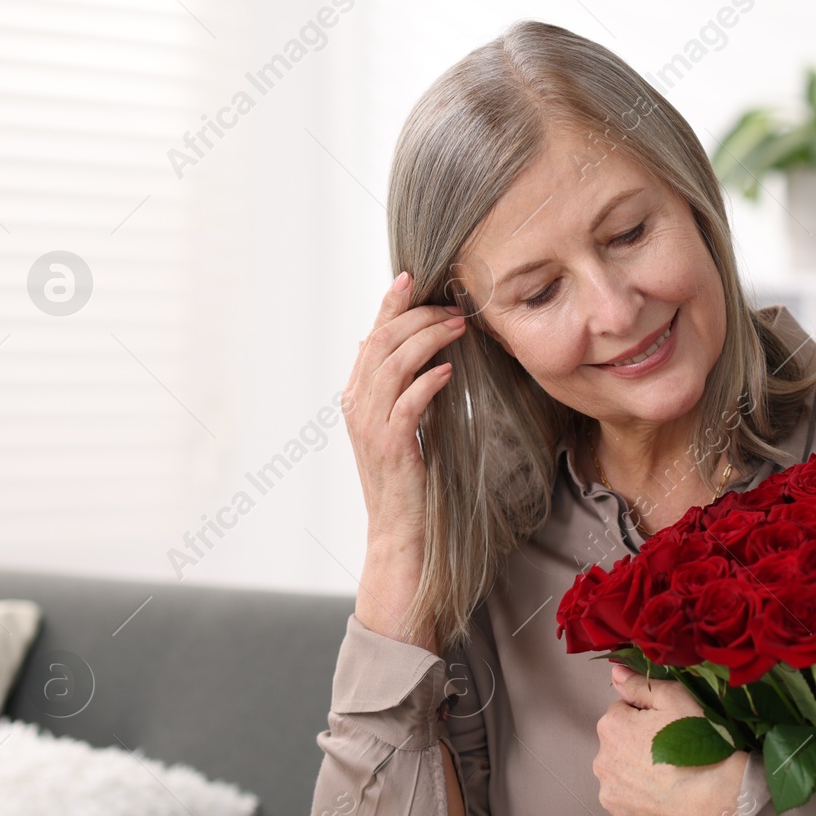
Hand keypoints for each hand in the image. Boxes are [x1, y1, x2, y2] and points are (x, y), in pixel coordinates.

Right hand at [342, 270, 466, 645]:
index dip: (389, 304)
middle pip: (380, 343)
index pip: (371, 337)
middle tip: (453, 306)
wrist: (401, 539)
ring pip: (391, 366)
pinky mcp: (391, 450)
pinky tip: (450, 370)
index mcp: (358, 399)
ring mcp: (370, 429)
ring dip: (427, 340)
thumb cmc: (412, 485)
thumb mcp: (408, 430)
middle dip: (417, 316)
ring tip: (459, 328)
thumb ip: (412, 394)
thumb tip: (434, 357)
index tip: (415, 276)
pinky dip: (428, 382)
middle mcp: (357, 408)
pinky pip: (406, 405)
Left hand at [593, 664, 748, 815]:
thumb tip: (615, 672)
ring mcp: (611, 795)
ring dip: (640, 774)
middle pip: (620, 746)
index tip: (669, 726)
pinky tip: (668, 798)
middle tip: (674, 752)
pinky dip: (645, 801)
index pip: (623, 712)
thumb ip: (639, 684)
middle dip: (639, 745)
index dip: (648, 716)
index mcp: (611, 727)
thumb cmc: (699, 743)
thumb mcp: (674, 699)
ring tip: (673, 777)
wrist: (719, 797)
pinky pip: (632, 805)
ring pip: (624, 776)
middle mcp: (602, 761)